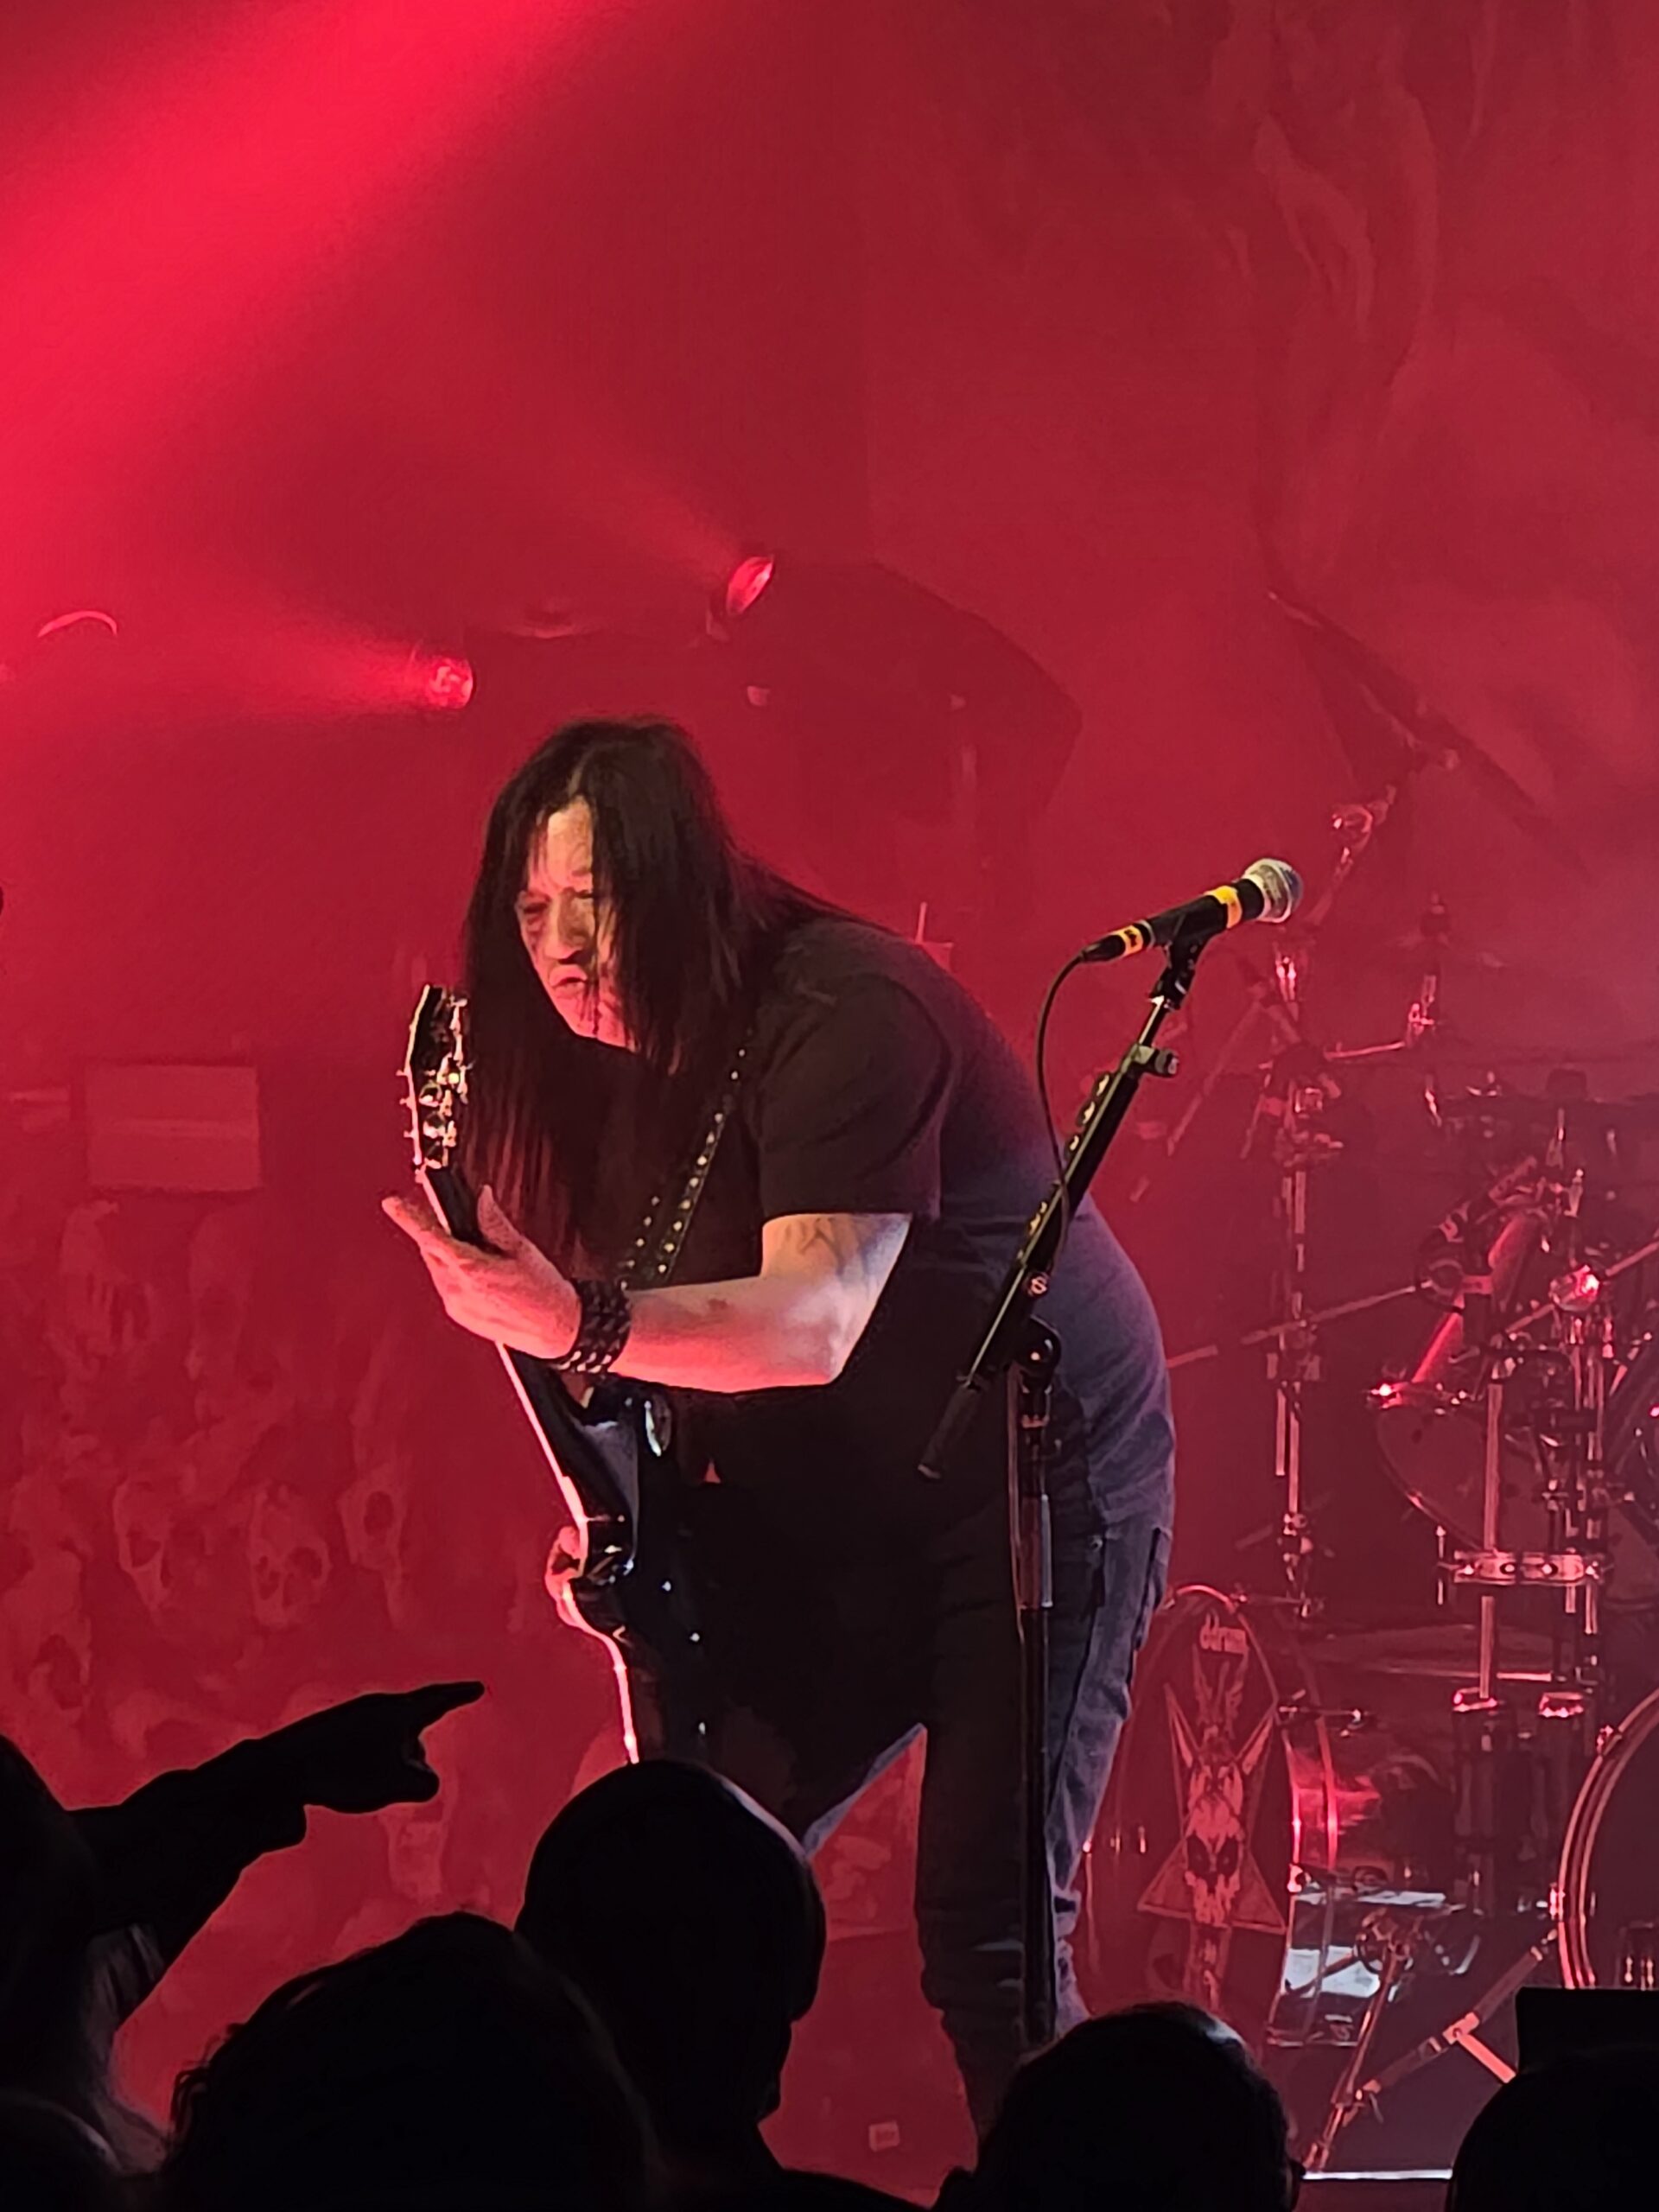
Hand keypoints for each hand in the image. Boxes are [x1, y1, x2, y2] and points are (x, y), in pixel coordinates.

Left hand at [261, 1681, 484, 1813]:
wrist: (280, 1768)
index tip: (477, 1688)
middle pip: (411, 1727)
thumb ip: (426, 1783)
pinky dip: (363, 1766)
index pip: (439, 1699)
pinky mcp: (328, 1734)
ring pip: (385, 1742)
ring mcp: (350, 1718)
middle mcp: (375, 1707)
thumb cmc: (345, 1771)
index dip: (460, 1696)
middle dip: (414, 1752)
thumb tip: (424, 1781)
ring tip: (366, 1789)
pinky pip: (360, 1749)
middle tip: (409, 1778)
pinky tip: (345, 1783)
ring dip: (386, 1764)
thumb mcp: (399, 1784)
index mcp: (398, 1711)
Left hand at [382, 1185, 580, 1360]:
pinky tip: (478, 1271)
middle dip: (436, 1231)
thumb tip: (481, 1198)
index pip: (431, 1237)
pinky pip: (446, 1285)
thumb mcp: (522, 1250)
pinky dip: (453, 1272)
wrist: (555, 1331)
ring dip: (446, 1253)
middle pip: (431, 1250)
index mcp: (472, 1269)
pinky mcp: (458, 1315)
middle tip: (450, 1217)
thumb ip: (494, 1223)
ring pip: (437, 1268)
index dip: (409, 1218)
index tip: (392, 1203)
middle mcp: (457, 1289)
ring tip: (476, 1249)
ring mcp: (455, 1305)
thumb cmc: (544, 1291)